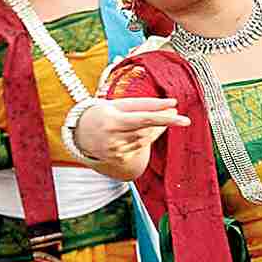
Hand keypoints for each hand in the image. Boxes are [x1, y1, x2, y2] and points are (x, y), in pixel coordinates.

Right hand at [74, 97, 189, 162]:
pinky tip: (145, 131)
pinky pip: (141, 148)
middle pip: (148, 130)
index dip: (164, 118)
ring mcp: (116, 151)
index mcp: (113, 120)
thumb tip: (171, 103)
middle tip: (174, 112)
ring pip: (146, 139)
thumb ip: (144, 104)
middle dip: (164, 121)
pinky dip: (147, 138)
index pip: (145, 118)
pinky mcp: (119, 159)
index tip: (182, 117)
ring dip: (157, 129)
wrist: (79, 133)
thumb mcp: (119, 104)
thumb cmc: (102, 113)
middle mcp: (114, 138)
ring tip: (159, 119)